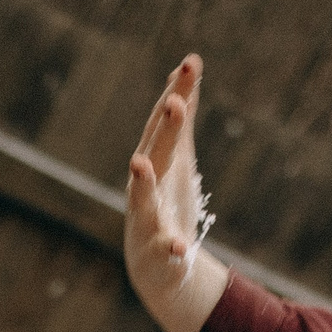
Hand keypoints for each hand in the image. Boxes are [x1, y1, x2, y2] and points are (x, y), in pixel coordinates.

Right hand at [125, 56, 229, 331]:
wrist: (157, 269)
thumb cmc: (166, 205)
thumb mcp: (177, 159)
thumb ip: (181, 119)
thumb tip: (184, 72)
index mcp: (155, 161)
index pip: (166, 122)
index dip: (178, 93)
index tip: (191, 62)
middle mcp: (145, 187)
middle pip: (157, 152)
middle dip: (165, 128)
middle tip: (175, 101)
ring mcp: (147, 220)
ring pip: (142, 200)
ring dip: (141, 182)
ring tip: (139, 164)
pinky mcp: (158, 254)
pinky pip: (163, 251)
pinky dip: (170, 249)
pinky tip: (179, 248)